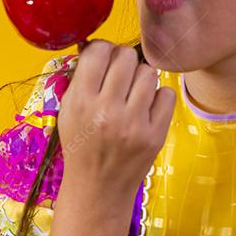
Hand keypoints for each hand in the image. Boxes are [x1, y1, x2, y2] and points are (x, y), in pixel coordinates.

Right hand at [56, 39, 174, 209]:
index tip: (103, 60)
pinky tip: (146, 108)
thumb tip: (96, 45)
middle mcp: (107, 111)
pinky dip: (158, 97)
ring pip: (149, 72)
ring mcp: (134, 124)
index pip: (98, 51)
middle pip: (126, 56)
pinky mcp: (155, 135)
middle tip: (120, 76)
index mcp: (80, 102)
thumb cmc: (82, 146)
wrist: (98, 190)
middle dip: (123, 61)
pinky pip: (166, 94)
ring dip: (141, 78)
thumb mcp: (68, 112)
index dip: (102, 50)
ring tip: (133, 93)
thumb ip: (81, 78)